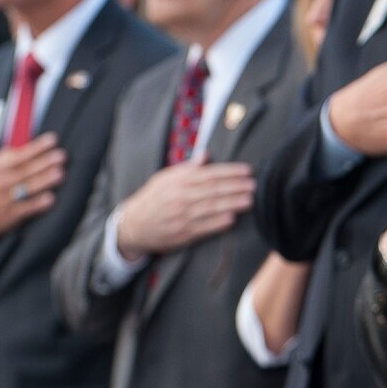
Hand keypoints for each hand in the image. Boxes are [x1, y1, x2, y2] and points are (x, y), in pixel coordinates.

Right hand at [0, 133, 65, 240]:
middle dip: (45, 161)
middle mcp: (0, 182)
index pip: (19, 155)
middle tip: (61, 155)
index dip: (36, 147)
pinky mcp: (10, 215)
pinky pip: (26, 208)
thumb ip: (7, 157)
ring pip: (27, 188)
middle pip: (25, 170)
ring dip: (44, 180)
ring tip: (60, 173)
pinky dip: (38, 203)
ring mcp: (4, 199)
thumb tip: (27, 144)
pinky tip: (50, 198)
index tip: (52, 140)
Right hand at [114, 158, 255, 259]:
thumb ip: (187, 168)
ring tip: (250, 200)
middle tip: (254, 185)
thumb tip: (205, 153)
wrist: (133, 225)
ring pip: (210, 208)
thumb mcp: (165, 178)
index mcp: (178, 182)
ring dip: (232, 204)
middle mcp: (180, 197)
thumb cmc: (154, 198)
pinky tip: (232, 219)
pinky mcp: (182, 234)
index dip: (229, 172)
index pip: (208, 174)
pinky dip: (217, 223)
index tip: (247, 170)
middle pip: (212, 190)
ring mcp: (181, 216)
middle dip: (235, 187)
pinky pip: (202, 227)